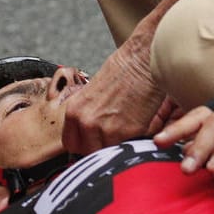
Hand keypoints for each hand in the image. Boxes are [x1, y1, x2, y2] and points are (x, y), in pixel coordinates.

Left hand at [61, 38, 164, 154]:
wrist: (143, 59)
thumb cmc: (122, 70)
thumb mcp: (92, 93)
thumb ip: (88, 115)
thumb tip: (91, 132)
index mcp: (74, 111)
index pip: (71, 144)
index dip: (83, 144)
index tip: (92, 142)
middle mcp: (86, 122)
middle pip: (88, 152)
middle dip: (100, 147)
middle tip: (112, 136)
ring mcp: (106, 129)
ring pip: (108, 153)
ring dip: (118, 145)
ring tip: (126, 127)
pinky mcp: (128, 133)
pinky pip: (127, 147)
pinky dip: (133, 140)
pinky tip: (137, 124)